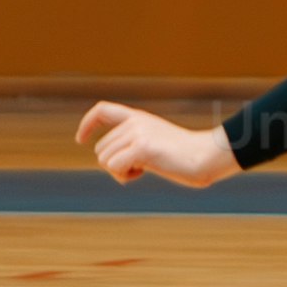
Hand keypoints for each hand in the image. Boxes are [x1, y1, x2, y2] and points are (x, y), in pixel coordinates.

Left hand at [81, 101, 235, 191]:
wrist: (205, 156)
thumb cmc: (183, 157)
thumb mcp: (155, 144)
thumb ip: (134, 145)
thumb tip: (110, 163)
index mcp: (138, 118)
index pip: (103, 110)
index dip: (87, 124)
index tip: (80, 139)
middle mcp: (135, 122)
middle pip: (100, 149)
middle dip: (114, 165)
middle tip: (138, 169)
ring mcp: (138, 133)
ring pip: (105, 160)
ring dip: (120, 172)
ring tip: (143, 169)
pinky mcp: (142, 147)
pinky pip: (114, 167)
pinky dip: (124, 176)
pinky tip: (143, 172)